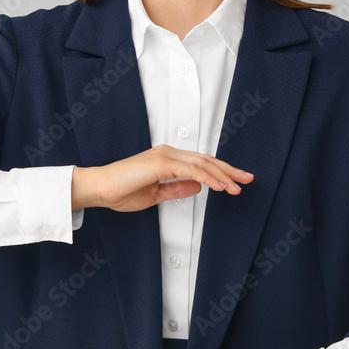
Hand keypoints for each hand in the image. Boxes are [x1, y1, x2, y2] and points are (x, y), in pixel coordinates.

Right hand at [72, 144, 253, 212]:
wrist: (99, 189)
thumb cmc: (120, 191)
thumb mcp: (155, 195)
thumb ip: (176, 189)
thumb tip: (197, 187)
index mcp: (167, 160)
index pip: (200, 164)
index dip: (220, 172)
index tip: (236, 181)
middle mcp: (169, 154)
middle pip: (207, 160)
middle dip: (230, 170)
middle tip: (248, 179)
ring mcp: (166, 156)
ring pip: (203, 164)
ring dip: (223, 176)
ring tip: (237, 187)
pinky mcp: (161, 163)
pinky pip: (192, 170)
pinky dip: (209, 178)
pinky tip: (221, 186)